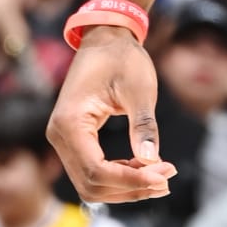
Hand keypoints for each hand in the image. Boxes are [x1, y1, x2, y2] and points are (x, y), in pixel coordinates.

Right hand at [47, 25, 175, 202]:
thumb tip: (152, 161)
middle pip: (91, 184)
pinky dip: (120, 176)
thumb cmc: (122, 59)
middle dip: (130, 188)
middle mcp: (59, 135)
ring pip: (91, 183)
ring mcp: (64, 139)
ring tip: (161, 176)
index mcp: (70, 123)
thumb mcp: (139, 90)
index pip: (96, 170)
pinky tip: (146, 168)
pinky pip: (93, 171)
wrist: (106, 39)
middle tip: (167, 179)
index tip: (163, 177)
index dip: (130, 181)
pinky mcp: (75, 140)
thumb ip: (144, 126)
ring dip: (126, 187)